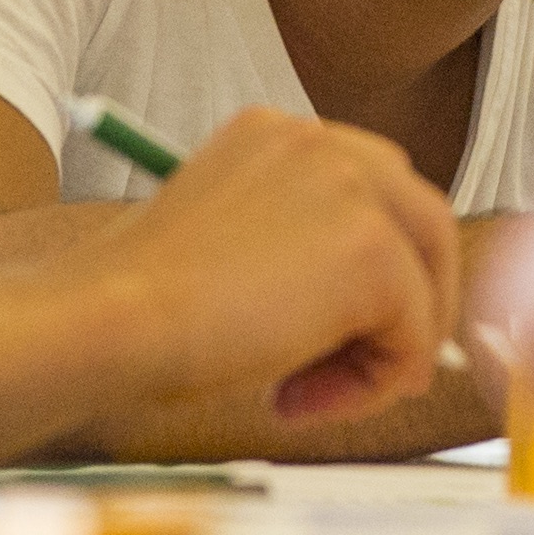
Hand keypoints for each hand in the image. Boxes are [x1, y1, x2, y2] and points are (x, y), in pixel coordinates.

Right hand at [75, 109, 461, 424]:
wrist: (109, 320)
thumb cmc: (136, 306)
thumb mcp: (225, 250)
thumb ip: (293, 254)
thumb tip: (366, 317)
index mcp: (277, 134)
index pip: (372, 194)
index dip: (368, 274)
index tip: (321, 339)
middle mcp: (322, 142)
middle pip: (422, 225)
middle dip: (403, 310)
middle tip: (341, 378)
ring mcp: (354, 190)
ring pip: (424, 286)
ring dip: (381, 356)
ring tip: (304, 397)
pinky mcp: (373, 252)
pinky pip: (414, 336)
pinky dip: (372, 385)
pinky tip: (294, 400)